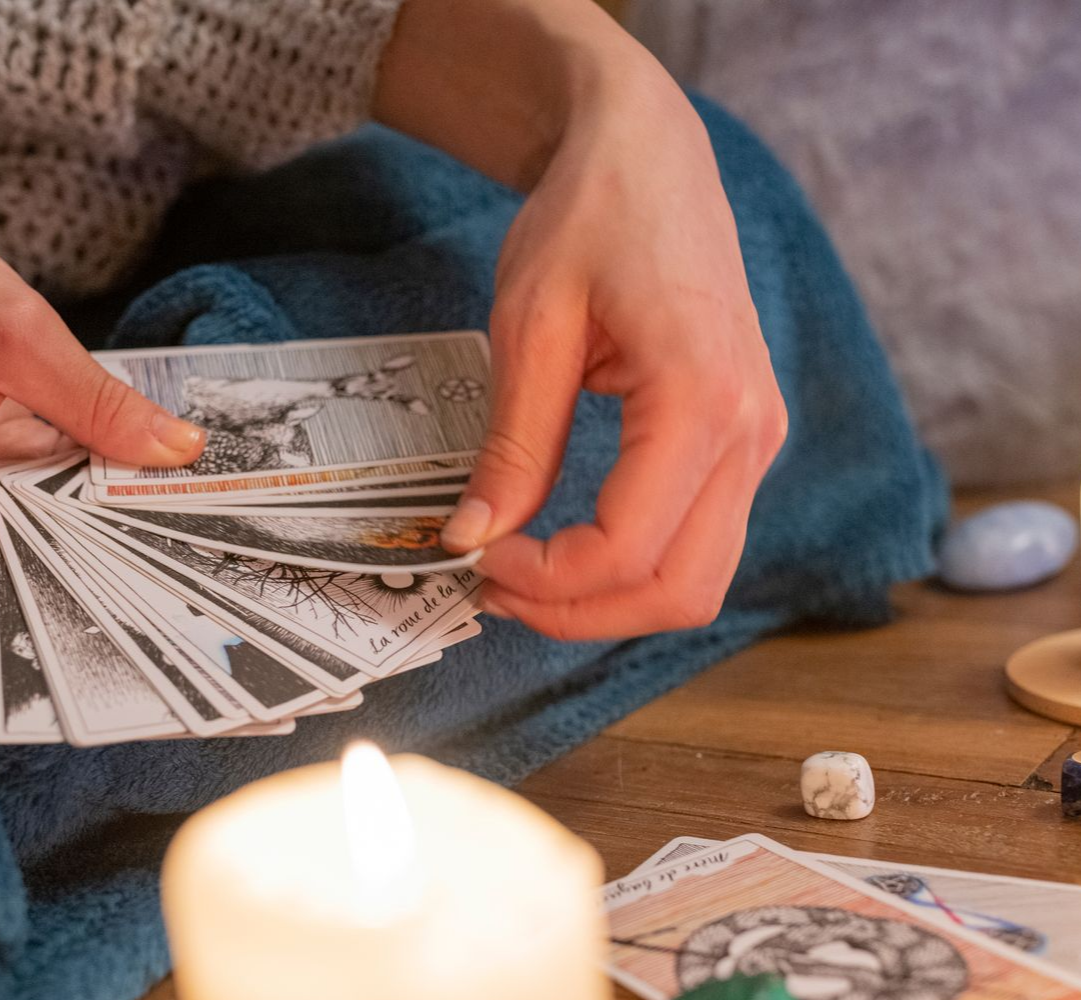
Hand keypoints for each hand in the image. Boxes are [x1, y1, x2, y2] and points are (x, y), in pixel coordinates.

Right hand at [0, 185, 204, 605]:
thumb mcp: (19, 333)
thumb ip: (100, 402)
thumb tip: (178, 451)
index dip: (68, 601)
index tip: (142, 602)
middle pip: (25, 565)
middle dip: (101, 565)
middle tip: (185, 564)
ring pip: (36, 531)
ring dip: (98, 527)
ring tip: (180, 531)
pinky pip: (32, 493)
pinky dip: (78, 489)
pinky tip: (135, 485)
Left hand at [378, 0, 787, 640]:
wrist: (651, 155)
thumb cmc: (591, 218)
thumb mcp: (531, 325)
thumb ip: (513, 445)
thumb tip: (472, 539)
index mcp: (702, 395)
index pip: (628, 548)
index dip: (547, 580)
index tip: (481, 561)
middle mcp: (750, 430)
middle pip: (680, 590)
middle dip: (582, 613)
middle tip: (499, 591)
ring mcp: (758, 439)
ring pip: (698, 582)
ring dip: (611, 603)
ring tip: (528, 575)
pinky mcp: (744, 442)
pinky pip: (701, 543)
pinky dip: (636, 569)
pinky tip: (571, 547)